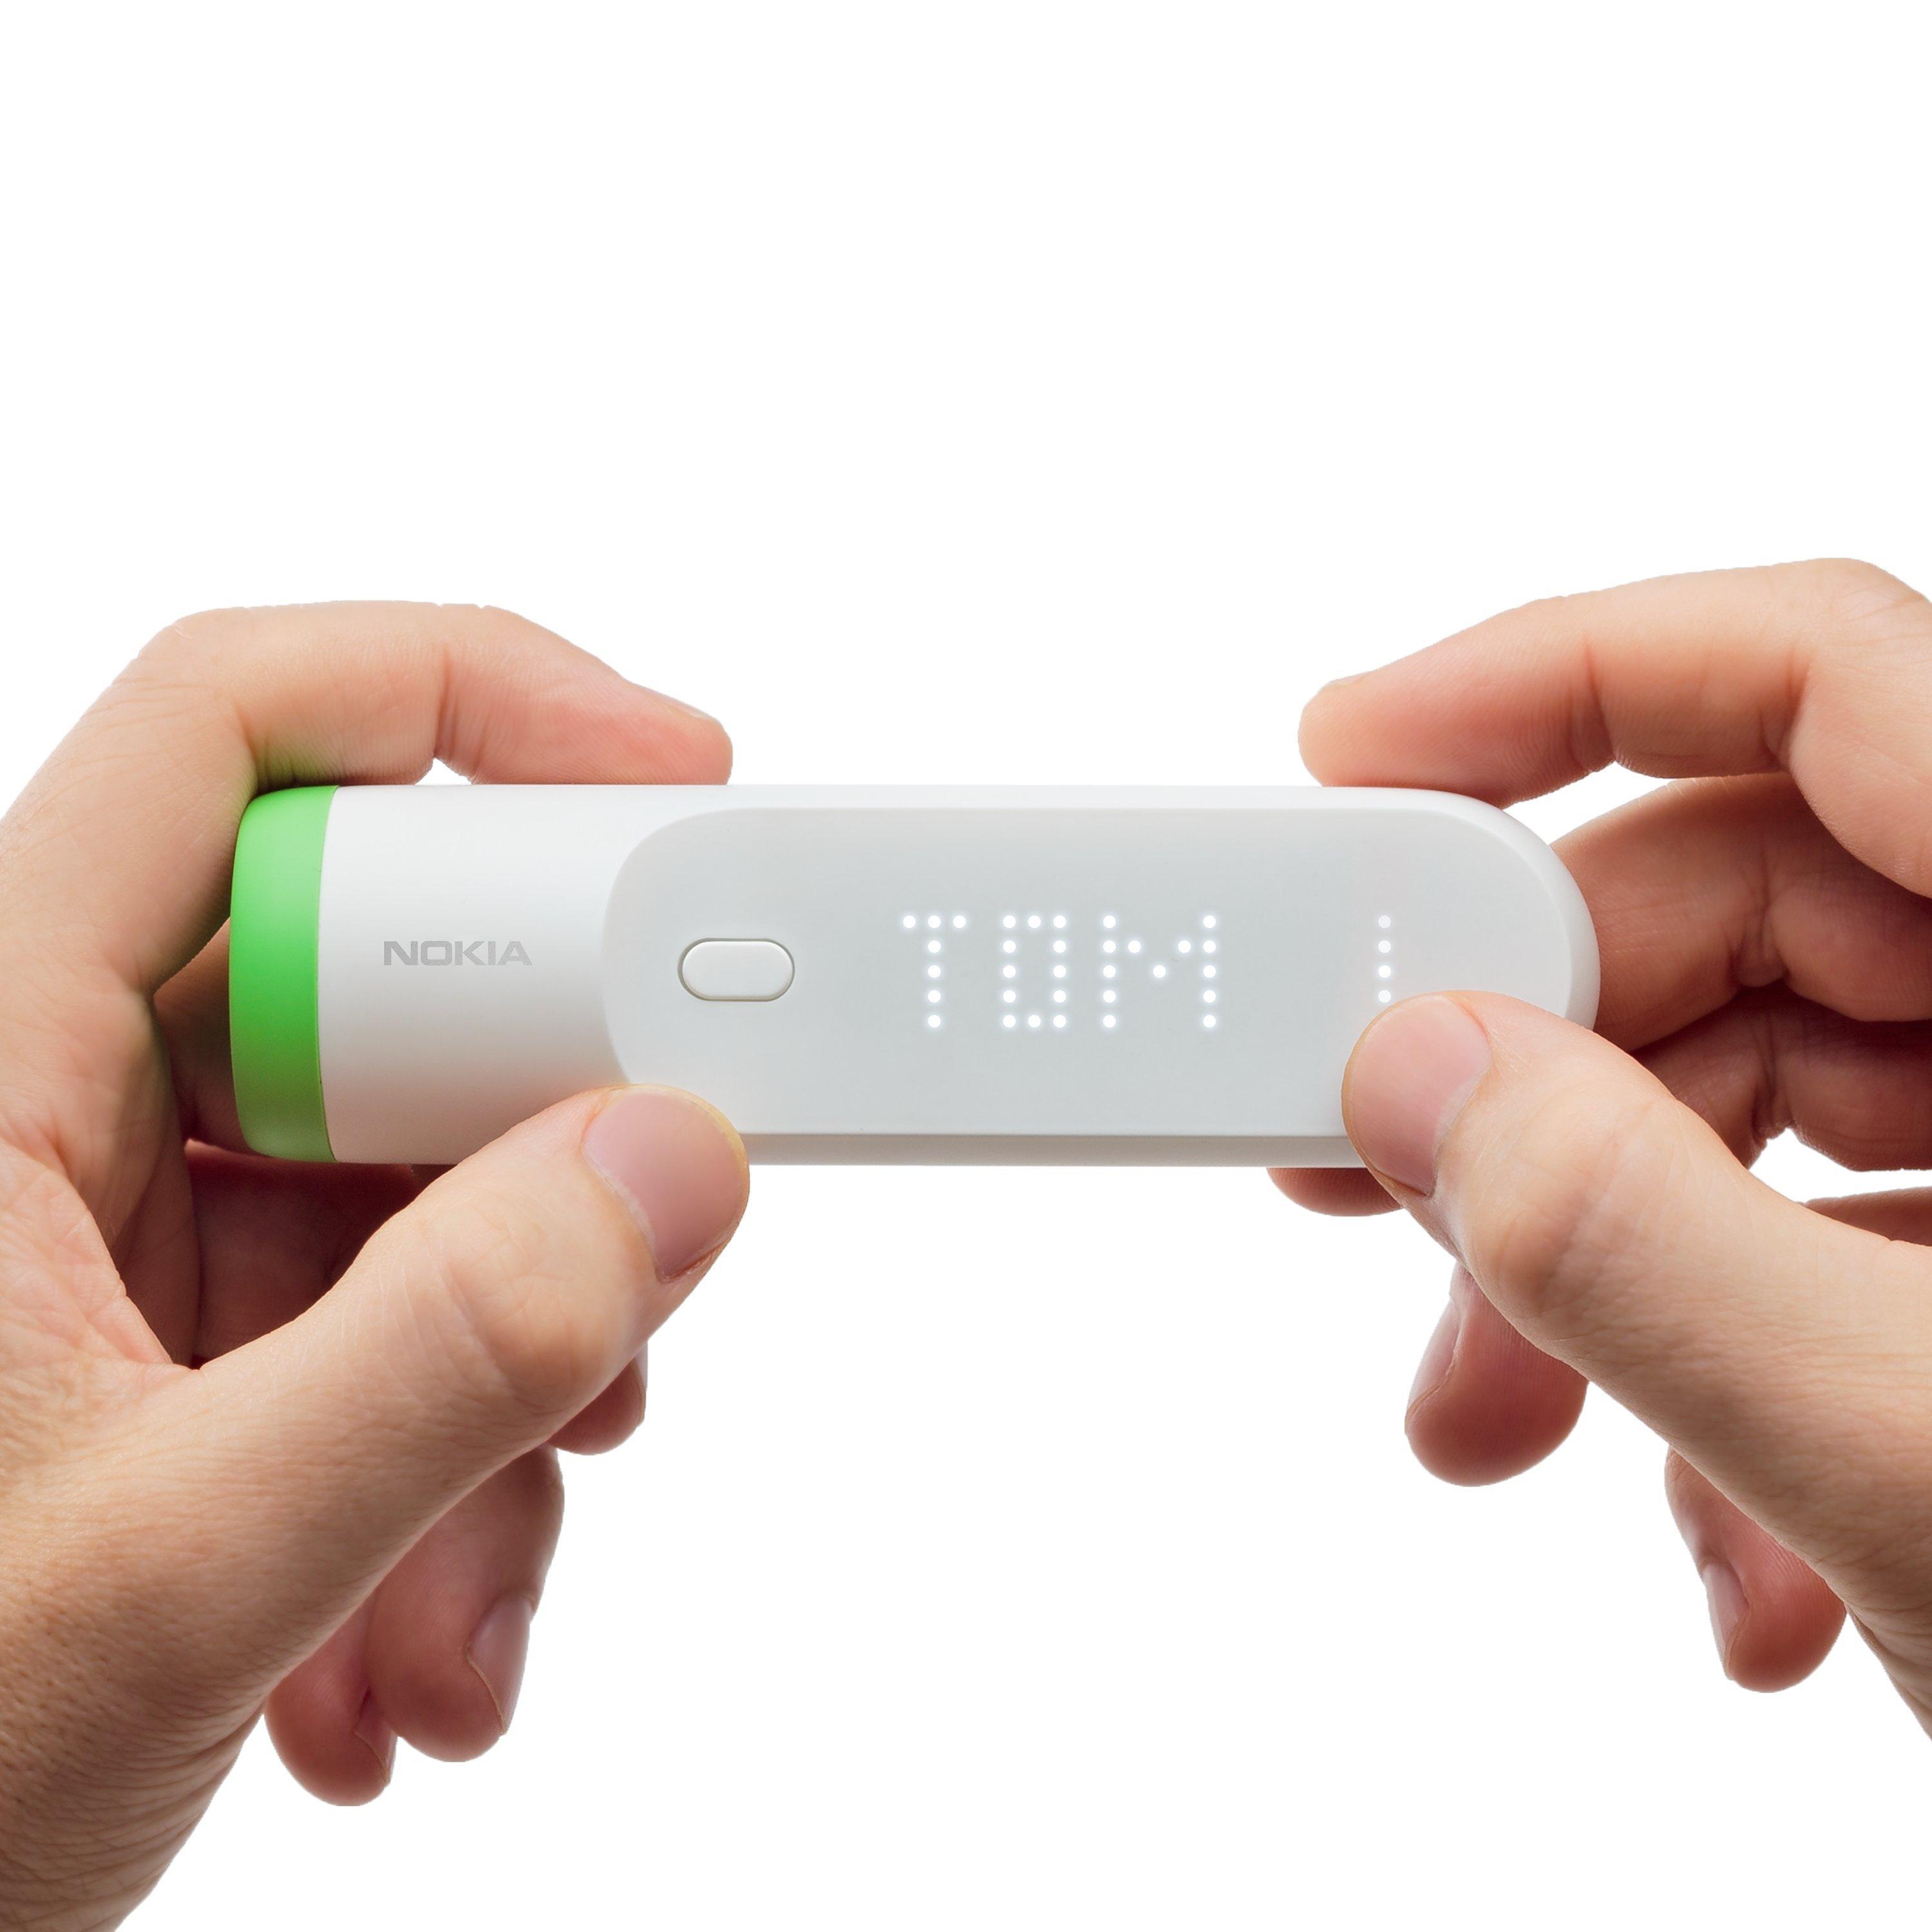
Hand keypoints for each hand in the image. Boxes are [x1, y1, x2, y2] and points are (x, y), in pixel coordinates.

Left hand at [0, 607, 749, 1927]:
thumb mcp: (159, 1575)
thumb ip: (440, 1361)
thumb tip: (670, 1161)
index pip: (233, 736)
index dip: (468, 702)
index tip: (675, 781)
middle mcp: (57, 1114)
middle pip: (384, 983)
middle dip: (541, 1163)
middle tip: (627, 1301)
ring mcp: (129, 1240)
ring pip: (419, 1188)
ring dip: (507, 1389)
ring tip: (457, 1613)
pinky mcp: (187, 1351)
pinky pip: (397, 1322)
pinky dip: (457, 1475)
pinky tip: (406, 1653)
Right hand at [1275, 559, 1931, 1721]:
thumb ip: (1654, 1259)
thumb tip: (1418, 1086)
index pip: (1825, 677)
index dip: (1560, 675)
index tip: (1352, 761)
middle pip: (1742, 912)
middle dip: (1527, 1071)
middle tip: (1359, 1183)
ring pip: (1757, 1090)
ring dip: (1596, 1259)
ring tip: (1499, 1417)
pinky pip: (1831, 1231)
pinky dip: (1723, 1363)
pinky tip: (1720, 1539)